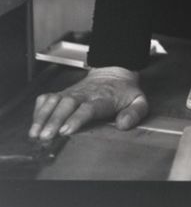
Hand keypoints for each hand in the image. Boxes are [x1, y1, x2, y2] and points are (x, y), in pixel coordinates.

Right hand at [28, 66, 148, 140]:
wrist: (115, 71)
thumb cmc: (125, 91)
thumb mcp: (139, 100)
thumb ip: (135, 112)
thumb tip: (124, 124)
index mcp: (103, 98)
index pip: (88, 108)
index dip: (76, 118)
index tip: (66, 130)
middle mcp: (85, 94)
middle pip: (67, 105)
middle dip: (55, 120)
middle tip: (46, 136)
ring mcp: (73, 92)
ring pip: (55, 101)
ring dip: (43, 116)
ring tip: (35, 132)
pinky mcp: (64, 92)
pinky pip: (48, 97)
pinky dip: (39, 108)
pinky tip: (35, 121)